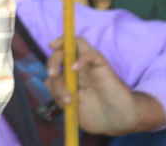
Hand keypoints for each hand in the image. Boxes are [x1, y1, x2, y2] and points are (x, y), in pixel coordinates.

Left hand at [45, 36, 165, 135]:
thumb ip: (59, 96)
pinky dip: (81, 57)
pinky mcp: (103, 66)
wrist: (119, 123)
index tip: (51, 82)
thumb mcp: (72, 109)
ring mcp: (91, 66)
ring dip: (62, 50)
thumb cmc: (97, 116)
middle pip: (63, 51)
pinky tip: (74, 68)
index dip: (52, 72)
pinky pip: (92, 53)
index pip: (57, 65)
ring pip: (76, 43)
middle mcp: (80, 68)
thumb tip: (46, 80)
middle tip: (52, 76)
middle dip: (53, 61)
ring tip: (56, 69)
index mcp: (72, 78)